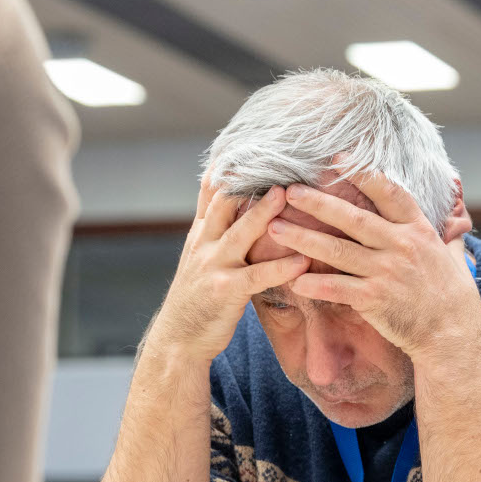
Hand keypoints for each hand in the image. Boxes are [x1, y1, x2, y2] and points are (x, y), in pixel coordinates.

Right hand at [150, 176, 309, 364]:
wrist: (178, 339)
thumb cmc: (199, 297)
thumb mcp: (202, 257)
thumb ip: (219, 231)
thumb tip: (237, 204)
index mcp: (200, 234)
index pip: (211, 191)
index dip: (227, 167)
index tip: (247, 142)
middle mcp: (203, 244)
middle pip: (224, 203)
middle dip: (248, 180)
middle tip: (274, 158)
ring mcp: (212, 266)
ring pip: (240, 233)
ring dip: (265, 213)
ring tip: (287, 195)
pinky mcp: (225, 291)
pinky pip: (257, 276)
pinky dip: (281, 268)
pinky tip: (302, 261)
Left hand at [270, 160, 480, 361]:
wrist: (453, 333)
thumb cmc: (453, 294)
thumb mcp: (452, 254)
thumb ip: (446, 231)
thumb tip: (455, 211)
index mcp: (418, 230)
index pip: (389, 194)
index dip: (363, 175)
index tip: (338, 159)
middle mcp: (401, 246)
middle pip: (353, 219)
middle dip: (318, 203)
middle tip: (289, 191)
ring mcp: (387, 273)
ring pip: (338, 251)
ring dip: (304, 238)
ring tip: (275, 229)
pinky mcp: (375, 299)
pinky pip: (338, 288)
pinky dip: (315, 285)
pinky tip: (293, 280)